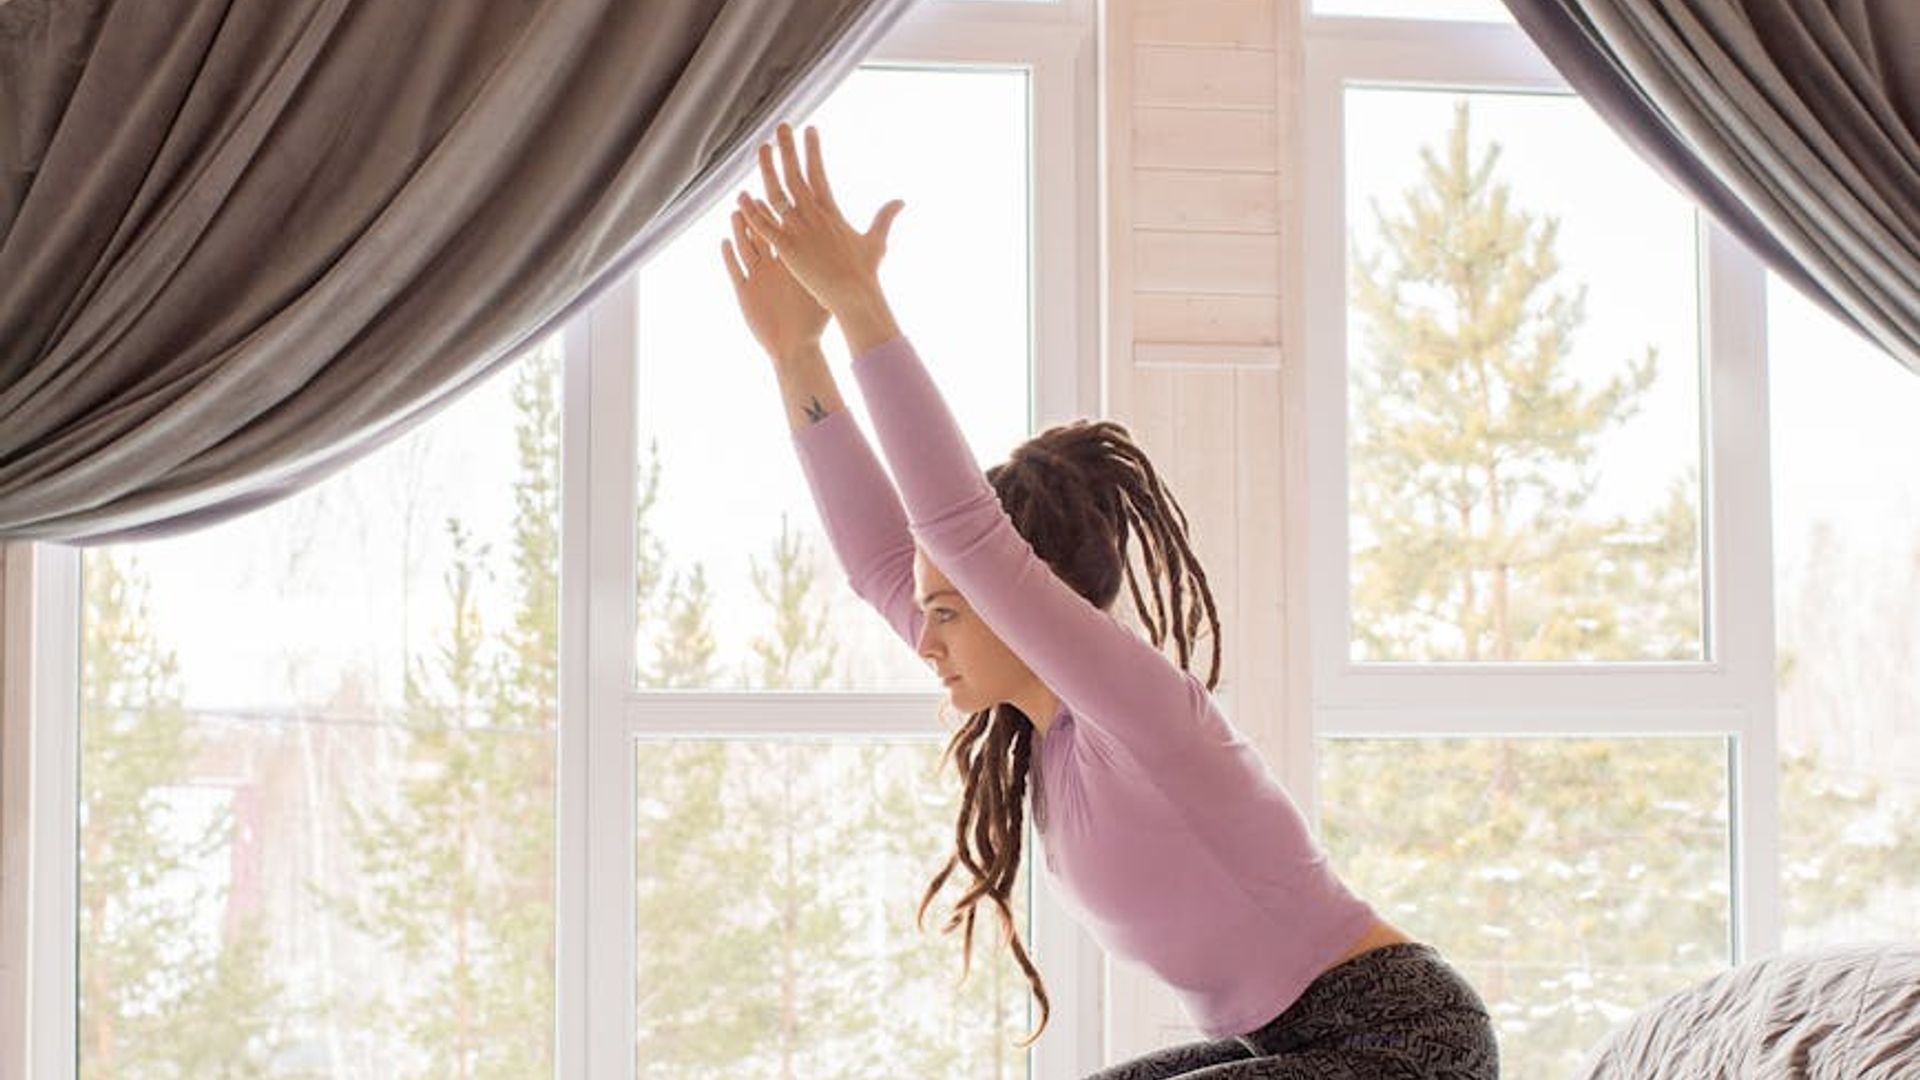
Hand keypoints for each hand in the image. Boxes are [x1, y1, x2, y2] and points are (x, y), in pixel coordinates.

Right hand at [722, 205, 828, 362]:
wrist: (796, 348)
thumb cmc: (813, 323)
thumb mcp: (824, 290)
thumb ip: (834, 267)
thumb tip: (857, 248)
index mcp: (790, 266)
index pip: (784, 234)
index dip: (780, 216)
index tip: (781, 194)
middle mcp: (772, 269)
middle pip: (761, 237)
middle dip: (755, 217)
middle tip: (750, 194)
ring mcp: (757, 279)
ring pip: (745, 249)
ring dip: (740, 231)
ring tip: (736, 212)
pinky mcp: (745, 293)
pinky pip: (735, 270)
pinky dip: (729, 255)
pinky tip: (724, 240)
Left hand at [735, 123, 903, 319]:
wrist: (855, 297)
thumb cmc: (865, 273)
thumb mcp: (877, 241)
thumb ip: (884, 217)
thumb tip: (902, 201)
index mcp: (832, 212)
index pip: (819, 172)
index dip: (812, 150)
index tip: (809, 129)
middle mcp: (814, 216)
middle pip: (795, 175)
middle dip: (788, 149)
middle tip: (781, 126)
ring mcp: (799, 231)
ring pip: (776, 194)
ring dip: (767, 170)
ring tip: (761, 148)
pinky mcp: (787, 249)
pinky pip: (765, 226)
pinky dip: (753, 211)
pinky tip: (742, 195)